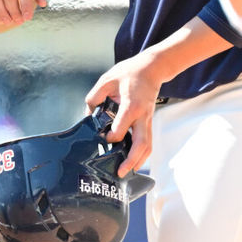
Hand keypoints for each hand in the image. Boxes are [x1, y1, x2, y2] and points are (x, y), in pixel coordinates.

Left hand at [84, 52, 162, 176]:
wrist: (152, 68)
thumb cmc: (130, 72)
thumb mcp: (107, 79)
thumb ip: (95, 96)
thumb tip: (88, 114)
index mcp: (131, 106)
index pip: (121, 129)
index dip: (110, 137)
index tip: (102, 139)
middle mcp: (142, 116)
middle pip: (141, 144)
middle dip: (131, 161)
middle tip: (120, 173)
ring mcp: (148, 120)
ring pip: (148, 146)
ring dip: (139, 161)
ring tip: (127, 172)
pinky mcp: (149, 122)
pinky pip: (148, 141)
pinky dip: (142, 154)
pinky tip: (134, 160)